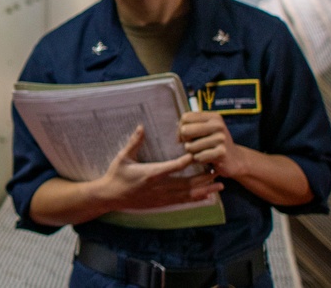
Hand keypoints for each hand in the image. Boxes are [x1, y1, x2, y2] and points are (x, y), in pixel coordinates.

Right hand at [101, 125, 221, 209]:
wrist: (110, 197)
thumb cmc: (116, 175)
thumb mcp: (123, 157)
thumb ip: (134, 142)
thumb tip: (142, 126)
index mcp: (151, 173)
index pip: (175, 167)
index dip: (189, 161)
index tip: (201, 154)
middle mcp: (160, 187)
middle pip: (187, 183)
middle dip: (205, 177)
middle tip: (218, 170)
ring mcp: (162, 197)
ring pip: (188, 194)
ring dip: (205, 190)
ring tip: (219, 185)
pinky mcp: (161, 204)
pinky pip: (182, 202)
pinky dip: (196, 199)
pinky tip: (207, 196)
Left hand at [179, 111, 246, 178]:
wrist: (236, 159)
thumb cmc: (215, 144)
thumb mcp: (207, 130)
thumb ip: (192, 125)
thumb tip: (177, 129)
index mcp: (213, 117)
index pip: (185, 117)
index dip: (180, 128)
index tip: (185, 137)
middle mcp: (218, 125)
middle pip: (185, 130)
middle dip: (185, 141)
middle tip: (193, 146)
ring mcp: (221, 139)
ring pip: (190, 146)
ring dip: (193, 153)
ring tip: (203, 152)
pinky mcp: (221, 152)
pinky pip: (198, 157)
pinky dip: (200, 160)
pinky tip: (208, 159)